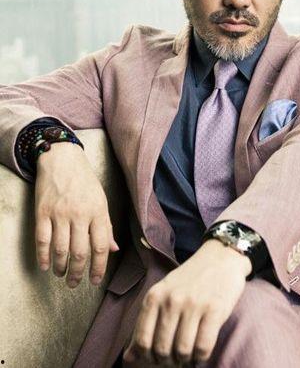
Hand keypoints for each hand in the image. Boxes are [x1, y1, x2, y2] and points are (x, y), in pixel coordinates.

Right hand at [34, 141, 118, 287]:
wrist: (63, 159)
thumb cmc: (85, 181)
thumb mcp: (101, 200)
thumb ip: (106, 226)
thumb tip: (114, 249)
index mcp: (97, 211)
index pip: (100, 247)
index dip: (98, 268)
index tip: (95, 280)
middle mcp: (80, 214)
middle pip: (80, 252)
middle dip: (78, 273)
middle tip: (75, 283)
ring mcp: (60, 213)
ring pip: (60, 249)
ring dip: (61, 267)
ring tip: (62, 275)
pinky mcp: (42, 212)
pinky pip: (42, 239)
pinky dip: (43, 256)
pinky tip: (46, 266)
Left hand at [123, 238, 251, 365]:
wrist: (221, 256)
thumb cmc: (191, 278)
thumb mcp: (164, 293)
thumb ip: (147, 322)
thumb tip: (128, 357)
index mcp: (155, 295)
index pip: (142, 340)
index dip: (148, 356)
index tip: (156, 357)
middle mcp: (172, 300)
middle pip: (162, 349)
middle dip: (168, 361)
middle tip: (175, 358)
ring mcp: (194, 304)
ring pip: (183, 351)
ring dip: (185, 360)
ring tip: (188, 355)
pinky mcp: (215, 309)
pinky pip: (203, 347)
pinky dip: (201, 357)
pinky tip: (201, 352)